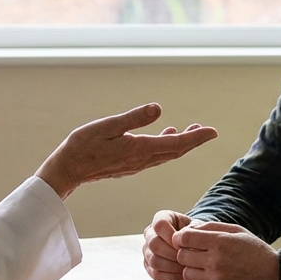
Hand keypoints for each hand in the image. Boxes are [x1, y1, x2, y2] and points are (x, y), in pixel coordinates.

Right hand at [34, 104, 216, 199]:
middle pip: (175, 152)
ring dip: (180, 144)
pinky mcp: (128, 165)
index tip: (213, 132)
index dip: (196, 138)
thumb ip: (134, 118)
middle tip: (206, 130)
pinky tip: (164, 137)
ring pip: (165, 155)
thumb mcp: (109, 126)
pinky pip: (154, 156)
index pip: (176, 144)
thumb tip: (158, 109)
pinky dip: (165, 147)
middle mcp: (142, 160)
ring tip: (188, 131)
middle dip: (193, 141)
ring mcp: (135, 165)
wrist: (68, 170)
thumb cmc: (83, 146)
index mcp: (140, 149)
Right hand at [143, 210, 192, 279]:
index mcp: (161, 218)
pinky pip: (156, 274)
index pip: (159, 225)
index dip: (172, 236)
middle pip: (154, 244)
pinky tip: (183, 276)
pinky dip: (170, 277)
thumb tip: (188, 242)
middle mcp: (150, 233)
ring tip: (187, 268)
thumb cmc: (196, 233)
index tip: (185, 244)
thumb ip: (194, 230)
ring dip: (172, 266)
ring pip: (154, 261)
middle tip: (187, 259)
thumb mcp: (198, 226)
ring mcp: (147, 250)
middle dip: (172, 253)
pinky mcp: (149, 266)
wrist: (194, 244)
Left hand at [171, 221, 278, 279]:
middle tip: (198, 256)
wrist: (275, 278)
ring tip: (207, 270)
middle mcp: (215, 261)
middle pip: (182, 256)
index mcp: (220, 242)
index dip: (181, 239)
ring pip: (186, 274)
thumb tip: (188, 229)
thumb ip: (212, 227)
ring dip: (193, 271)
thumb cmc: (255, 252)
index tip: (185, 242)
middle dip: (187, 254)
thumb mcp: (238, 232)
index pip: (183, 238)